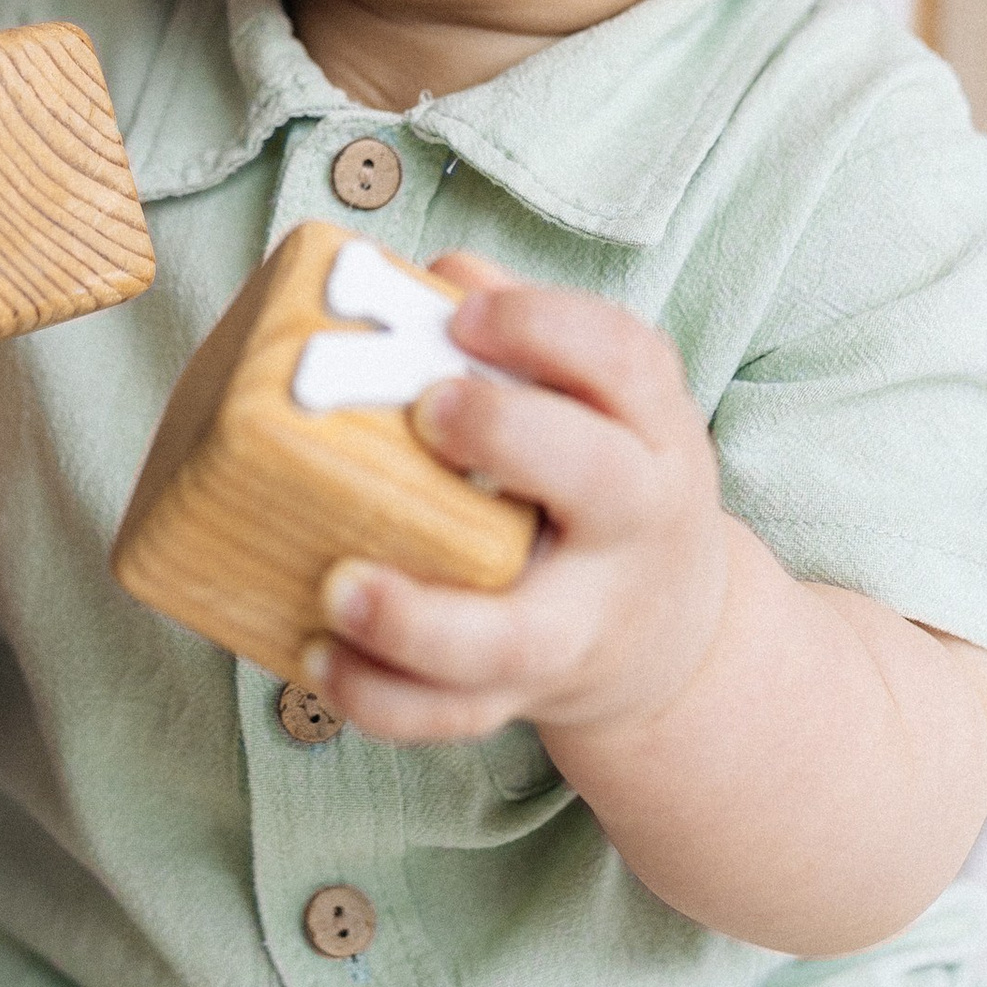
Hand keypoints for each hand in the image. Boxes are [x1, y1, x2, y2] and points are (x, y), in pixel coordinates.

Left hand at [297, 250, 729, 763]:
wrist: (671, 635)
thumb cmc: (599, 482)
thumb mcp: (599, 402)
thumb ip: (521, 336)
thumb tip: (432, 272)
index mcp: (649, 428)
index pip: (625, 359)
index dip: (546, 327)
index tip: (467, 315)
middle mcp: (634, 525)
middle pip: (600, 481)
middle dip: (511, 438)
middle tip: (428, 411)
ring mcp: (583, 622)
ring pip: (518, 638)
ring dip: (422, 620)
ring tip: (339, 586)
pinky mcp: (526, 692)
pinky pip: (456, 714)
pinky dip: (383, 697)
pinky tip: (315, 654)